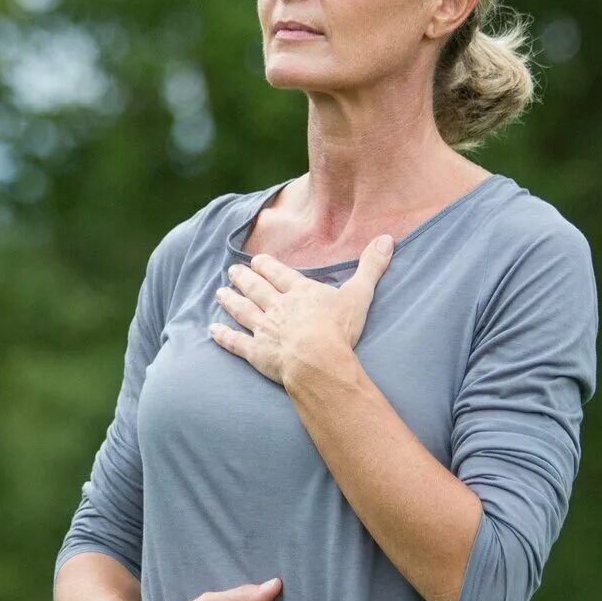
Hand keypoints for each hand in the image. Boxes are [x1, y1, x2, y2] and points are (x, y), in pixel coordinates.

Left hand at [208, 235, 394, 384]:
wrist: (318, 361)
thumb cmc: (339, 330)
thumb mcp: (360, 294)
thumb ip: (371, 267)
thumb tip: (388, 238)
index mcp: (300, 292)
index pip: (279, 274)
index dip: (266, 266)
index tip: (256, 260)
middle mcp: (278, 307)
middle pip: (256, 289)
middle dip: (244, 278)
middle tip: (232, 271)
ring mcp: (265, 330)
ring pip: (243, 311)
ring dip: (230, 301)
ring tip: (220, 292)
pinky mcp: (258, 353)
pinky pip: (237, 343)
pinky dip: (224, 336)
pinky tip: (213, 330)